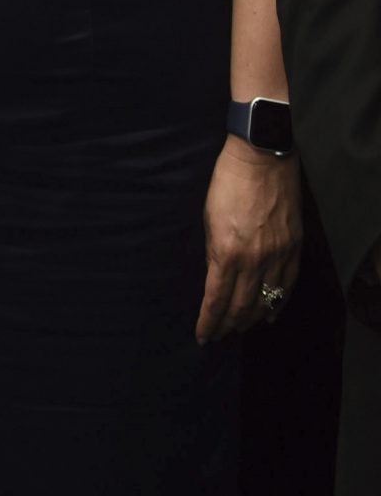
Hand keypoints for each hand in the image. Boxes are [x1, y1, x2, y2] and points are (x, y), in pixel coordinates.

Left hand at [196, 138, 301, 343]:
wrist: (261, 159)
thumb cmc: (226, 184)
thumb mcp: (208, 219)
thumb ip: (213, 251)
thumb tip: (214, 276)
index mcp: (227, 252)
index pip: (216, 299)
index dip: (209, 321)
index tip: (202, 335)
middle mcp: (255, 260)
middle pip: (242, 305)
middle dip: (228, 324)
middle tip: (218, 335)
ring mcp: (278, 255)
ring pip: (266, 299)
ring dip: (252, 318)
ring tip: (240, 328)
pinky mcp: (294, 248)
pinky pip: (287, 285)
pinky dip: (278, 303)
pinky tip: (270, 314)